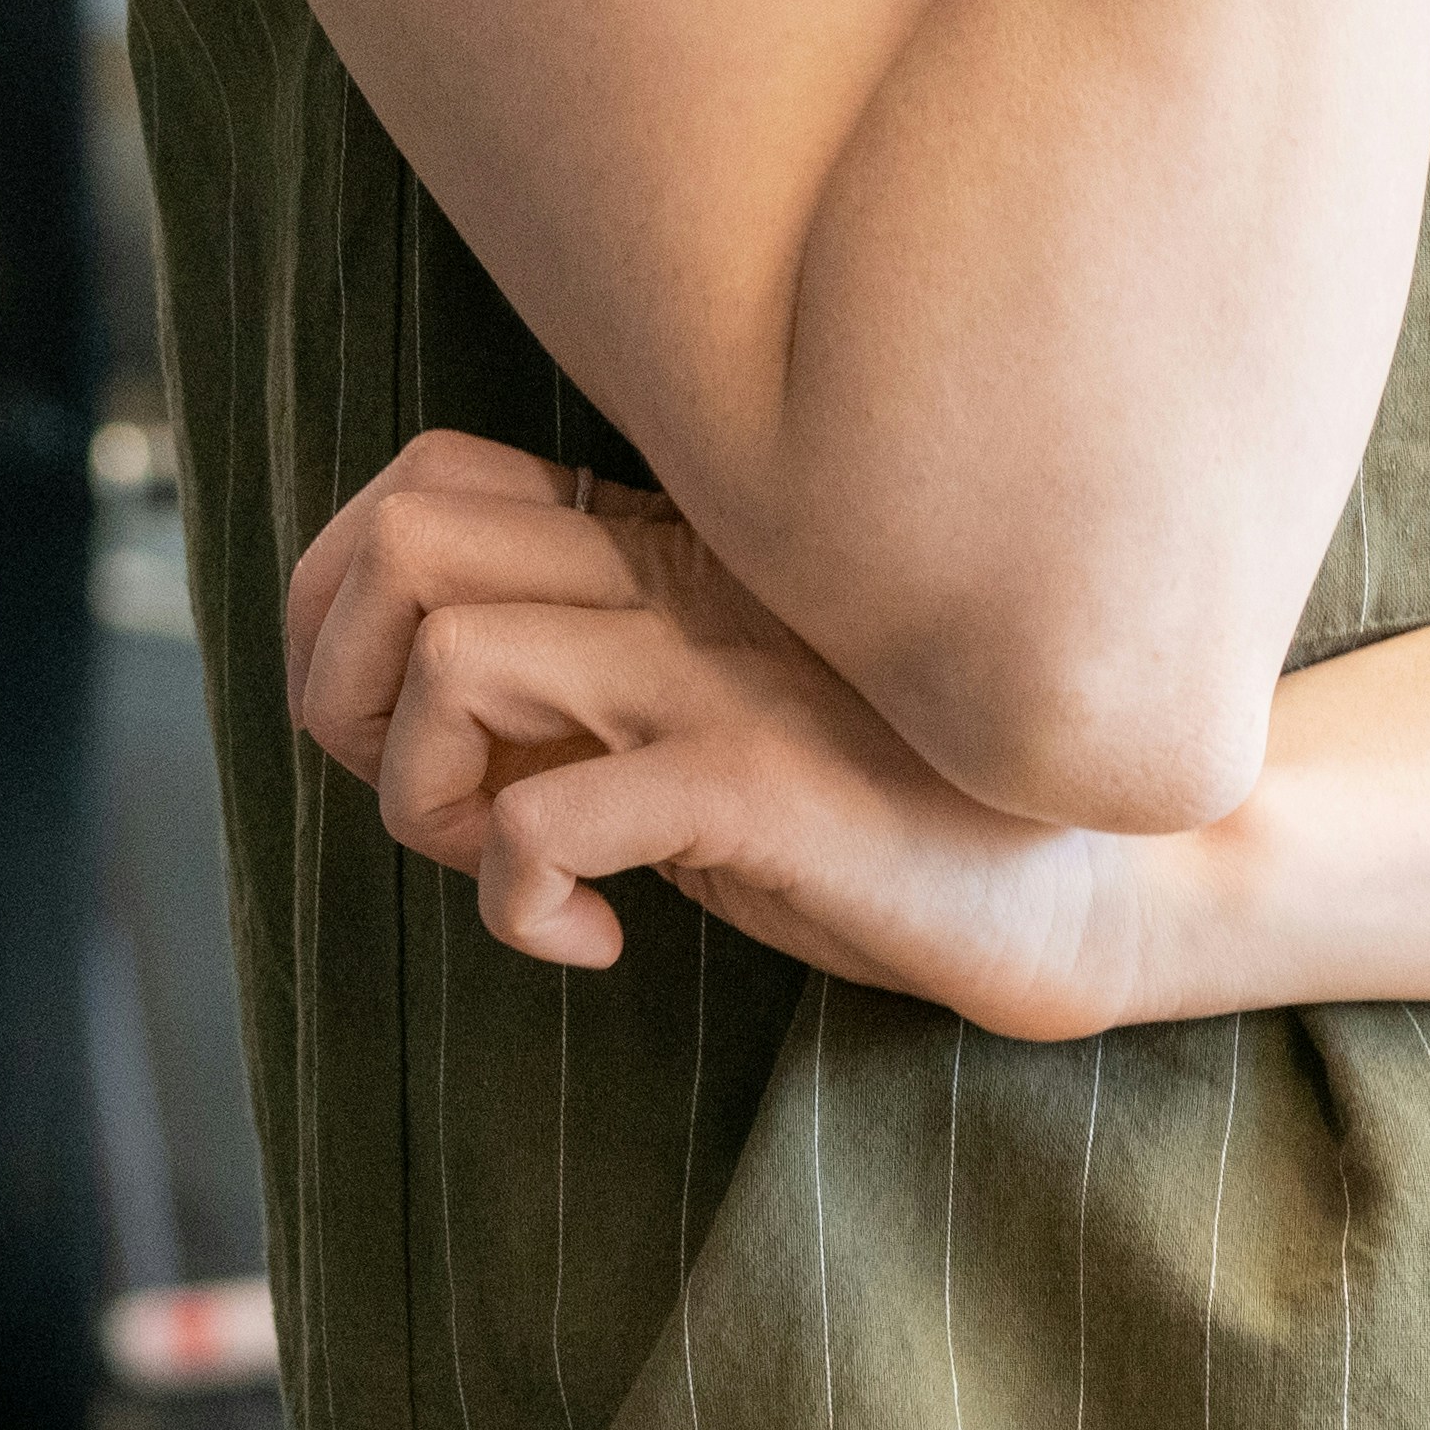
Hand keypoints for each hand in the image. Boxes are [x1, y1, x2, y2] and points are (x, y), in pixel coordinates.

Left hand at [280, 427, 1183, 1042]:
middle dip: (342, 694)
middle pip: (402, 541)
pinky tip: (596, 947)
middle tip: (441, 808)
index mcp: (658, 555)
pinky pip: (545, 821)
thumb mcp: (703, 735)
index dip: (340, 605)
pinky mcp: (758, 783)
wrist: (1089, 889)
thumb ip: (581, 703)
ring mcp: (717, 675)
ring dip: (427, 798)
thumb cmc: (888, 825)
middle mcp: (678, 585)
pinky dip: (518, 904)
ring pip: (451, 658)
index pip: (419, 483)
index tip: (401, 734)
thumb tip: (417, 734)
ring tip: (519, 872)